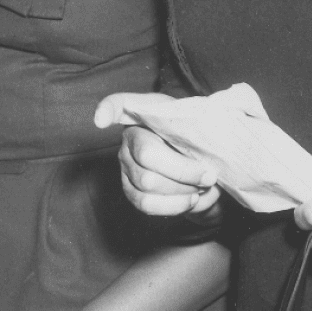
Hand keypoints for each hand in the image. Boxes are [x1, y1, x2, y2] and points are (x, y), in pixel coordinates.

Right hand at [96, 92, 219, 216]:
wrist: (203, 168)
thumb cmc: (200, 141)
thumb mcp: (204, 125)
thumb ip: (203, 126)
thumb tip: (210, 145)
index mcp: (145, 114)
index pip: (118, 104)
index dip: (107, 110)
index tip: (101, 120)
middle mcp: (129, 138)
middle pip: (148, 155)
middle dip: (185, 170)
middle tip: (209, 174)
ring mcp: (126, 166)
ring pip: (148, 184)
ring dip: (182, 190)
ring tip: (200, 187)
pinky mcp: (130, 191)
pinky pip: (146, 204)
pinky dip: (174, 206)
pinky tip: (189, 199)